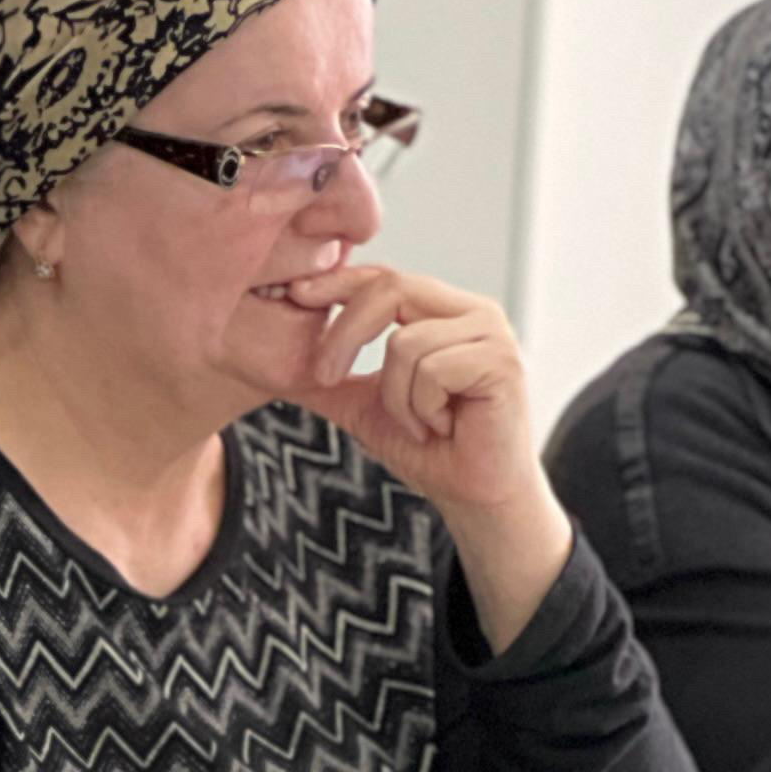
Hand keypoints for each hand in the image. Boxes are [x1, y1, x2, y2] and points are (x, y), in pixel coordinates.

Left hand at [278, 261, 571, 648]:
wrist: (470, 493)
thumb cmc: (425, 448)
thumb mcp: (359, 406)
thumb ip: (325, 379)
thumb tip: (268, 361)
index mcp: (440, 312)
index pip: (384, 277)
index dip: (338, 281)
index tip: (294, 295)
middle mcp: (471, 312)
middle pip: (392, 288)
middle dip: (344, 335)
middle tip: (323, 378)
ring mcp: (491, 333)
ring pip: (405, 342)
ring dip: (394, 398)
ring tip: (418, 424)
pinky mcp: (502, 361)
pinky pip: (432, 370)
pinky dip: (421, 409)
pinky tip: (441, 428)